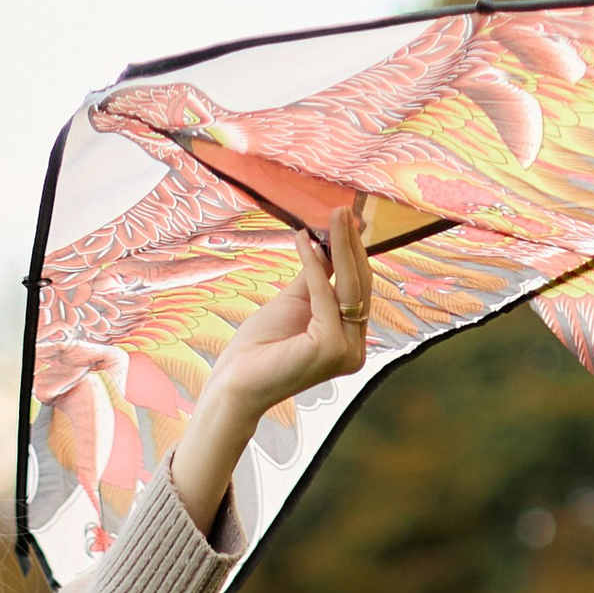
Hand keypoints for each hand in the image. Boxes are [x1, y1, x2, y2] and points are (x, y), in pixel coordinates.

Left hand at [172, 205, 369, 530]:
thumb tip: (332, 241)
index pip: (357, 289)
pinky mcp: (332, 349)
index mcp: (349, 340)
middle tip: (343, 210)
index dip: (353, 253)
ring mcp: (346, 352)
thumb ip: (317, 276)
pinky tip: (304, 242)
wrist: (235, 383)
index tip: (346, 220)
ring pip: (348, 288)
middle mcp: (354, 349)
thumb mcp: (295, 302)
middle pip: (358, 286)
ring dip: (340, 248)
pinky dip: (314, 266)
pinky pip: (325, 296)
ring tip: (334, 216)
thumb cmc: (259, 348)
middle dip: (350, 245)